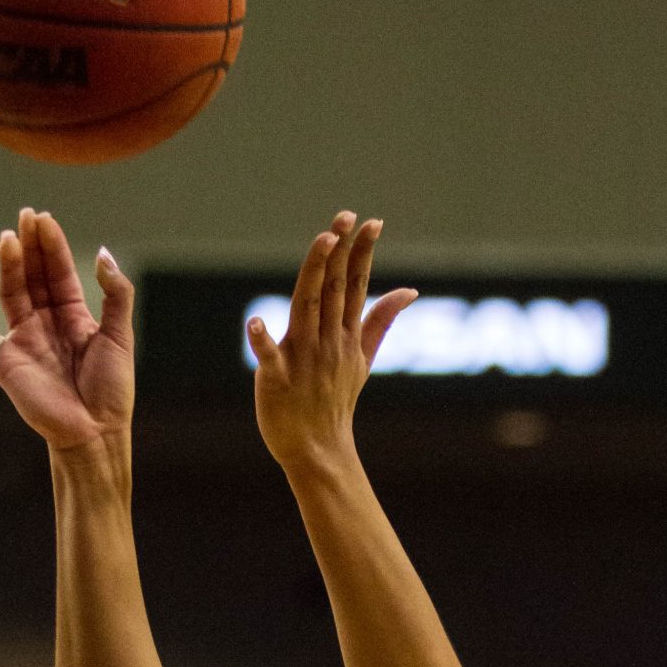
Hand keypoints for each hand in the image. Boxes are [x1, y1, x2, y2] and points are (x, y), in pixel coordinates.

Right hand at [0, 208, 134, 450]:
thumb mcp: (121, 335)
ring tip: (10, 238)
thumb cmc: (112, 390)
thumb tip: (102, 253)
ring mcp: (22, 340)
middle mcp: (45, 323)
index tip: (45, 219)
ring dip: (8, 265)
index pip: (57, 272)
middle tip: (26, 216)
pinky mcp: (3, 361)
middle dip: (29, 246)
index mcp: (73, 316)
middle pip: (32, 276)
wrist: (96, 432)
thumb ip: (116, 293)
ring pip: (10, 293)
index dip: (51, 246)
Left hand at [247, 210, 416, 473]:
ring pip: (308, 308)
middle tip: (346, 216)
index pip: (357, 286)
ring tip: (323, 242)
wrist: (318, 449)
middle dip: (341, 251)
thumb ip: (381, 321)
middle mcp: (327, 341)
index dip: (363, 253)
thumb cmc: (335, 402)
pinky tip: (256, 322)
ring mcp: (303, 359)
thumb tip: (410, 291)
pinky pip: (269, 358)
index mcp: (345, 335)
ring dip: (316, 274)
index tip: (372, 222)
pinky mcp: (277, 379)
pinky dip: (262, 341)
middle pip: (335, 288)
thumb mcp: (364, 359)